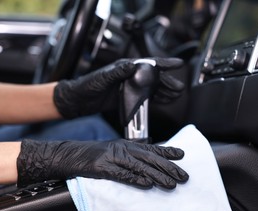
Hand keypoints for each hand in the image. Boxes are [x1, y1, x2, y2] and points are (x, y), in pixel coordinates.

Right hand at [17, 139, 188, 189]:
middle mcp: (122, 149)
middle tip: (184, 176)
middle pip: (150, 158)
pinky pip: (122, 174)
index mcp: (126, 145)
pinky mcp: (103, 167)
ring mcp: (113, 157)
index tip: (182, 155)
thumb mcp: (114, 148)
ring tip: (171, 184)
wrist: (69, 154)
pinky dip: (135, 180)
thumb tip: (148, 150)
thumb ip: (131, 150)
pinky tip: (147, 185)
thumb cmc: (92, 153)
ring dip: (158, 176)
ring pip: (140, 167)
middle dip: (169, 168)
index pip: (152, 148)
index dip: (168, 151)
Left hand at [53, 57, 184, 118]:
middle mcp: (130, 75)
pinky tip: (163, 101)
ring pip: (152, 87)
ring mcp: (130, 86)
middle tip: (179, 88)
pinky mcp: (128, 97)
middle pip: (153, 77)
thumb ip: (116, 72)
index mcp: (125, 67)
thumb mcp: (101, 78)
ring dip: (164, 91)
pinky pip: (145, 97)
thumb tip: (131, 65)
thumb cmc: (86, 86)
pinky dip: (155, 99)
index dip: (164, 63)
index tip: (177, 63)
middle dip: (168, 82)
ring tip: (175, 95)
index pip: (148, 63)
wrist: (78, 100)